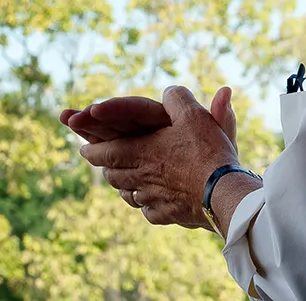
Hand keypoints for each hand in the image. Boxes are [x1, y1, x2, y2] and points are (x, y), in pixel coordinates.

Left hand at [76, 85, 242, 228]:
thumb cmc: (207, 151)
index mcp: (143, 152)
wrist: (222, 192)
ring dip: (121, 185)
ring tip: (120, 180)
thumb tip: (169, 91)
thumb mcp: (195, 115)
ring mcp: (151, 198)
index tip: (83, 148)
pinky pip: (147, 210)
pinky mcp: (165, 214)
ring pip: (127, 193)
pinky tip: (148, 202)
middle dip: (104, 165)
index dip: (92, 148)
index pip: (107, 151)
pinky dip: (144, 204)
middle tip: (98, 161)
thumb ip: (178, 99)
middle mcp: (141, 177)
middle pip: (113, 173)